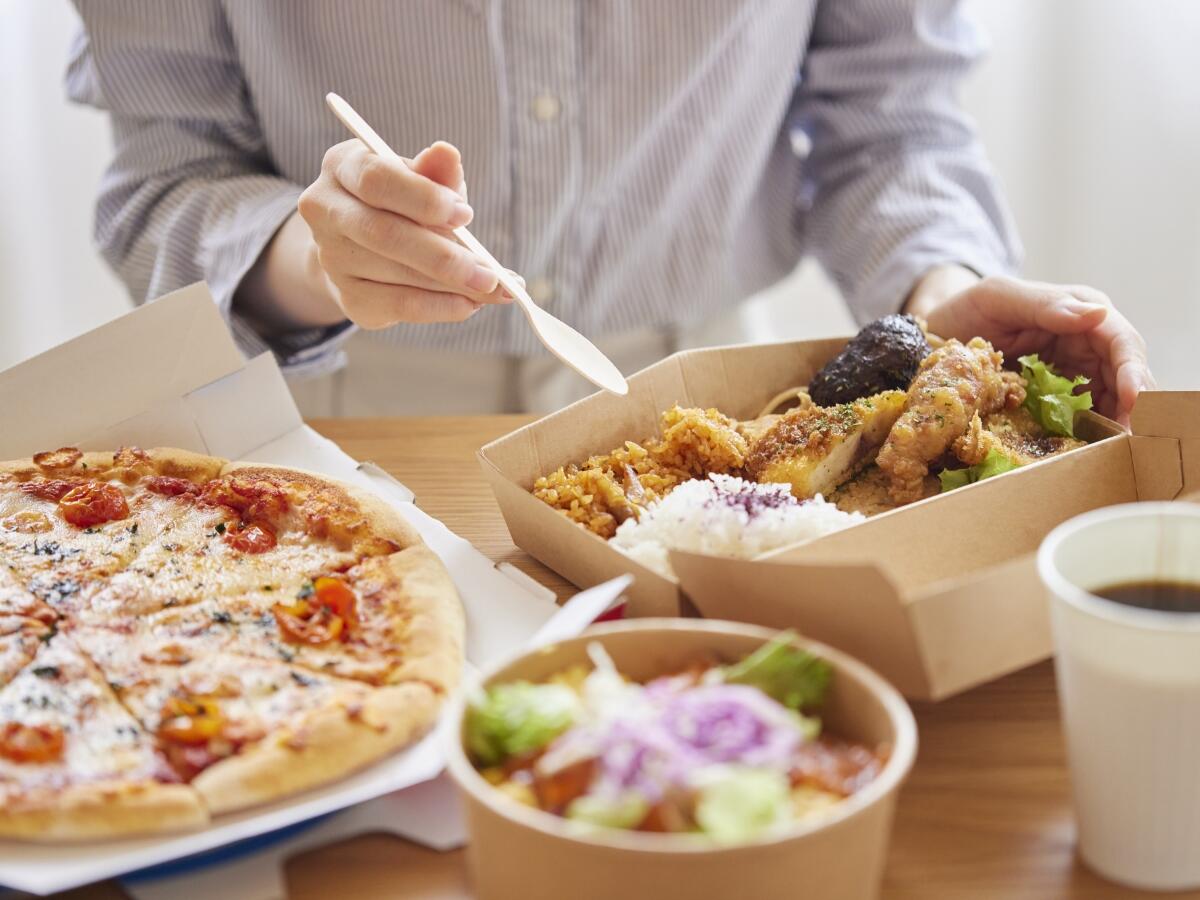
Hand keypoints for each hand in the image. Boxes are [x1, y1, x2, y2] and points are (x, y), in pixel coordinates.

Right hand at [292, 139, 512, 327]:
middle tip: (490, 274)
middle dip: (444, 256)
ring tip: (493, 289)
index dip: (423, 199)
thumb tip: (448, 154)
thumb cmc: (401, 203)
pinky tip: (469, 303)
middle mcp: (325, 210)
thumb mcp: (421, 180)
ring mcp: (331, 257)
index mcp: (343, 166)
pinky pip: (399, 304)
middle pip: (385, 234)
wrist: (366, 246)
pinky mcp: (347, 296)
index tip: (466, 215)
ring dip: (452, 286)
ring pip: (396, 274)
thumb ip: (435, 172)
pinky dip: (440, 307)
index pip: (376, 180)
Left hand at [906, 266, 1153, 426]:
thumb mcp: (997, 298)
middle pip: (1123, 370)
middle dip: (1134, 403)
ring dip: (1119, 418)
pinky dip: (1094, 425)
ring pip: (1111, 393)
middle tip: (1134, 437)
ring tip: (1121, 447)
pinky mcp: (1058, 389)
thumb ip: (1043, 304)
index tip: (1134, 399)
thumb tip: (1097, 314)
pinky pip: (1086, 408)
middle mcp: (1084, 336)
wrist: (933, 335)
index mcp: (1078, 308)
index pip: (1118, 339)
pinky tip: (1096, 444)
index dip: (1131, 369)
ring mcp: (1072, 365)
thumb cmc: (966, 310)